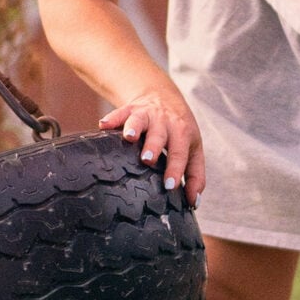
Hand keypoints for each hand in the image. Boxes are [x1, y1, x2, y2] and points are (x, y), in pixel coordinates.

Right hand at [99, 84, 204, 205]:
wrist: (163, 96)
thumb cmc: (179, 130)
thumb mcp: (193, 149)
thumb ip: (195, 175)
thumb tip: (194, 203)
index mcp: (182, 133)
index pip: (179, 153)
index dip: (175, 169)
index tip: (169, 186)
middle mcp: (164, 122)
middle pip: (159, 134)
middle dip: (153, 146)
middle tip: (147, 159)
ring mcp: (146, 114)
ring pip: (139, 120)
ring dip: (134, 128)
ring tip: (129, 137)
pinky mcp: (129, 109)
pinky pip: (119, 112)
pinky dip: (112, 118)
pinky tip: (103, 125)